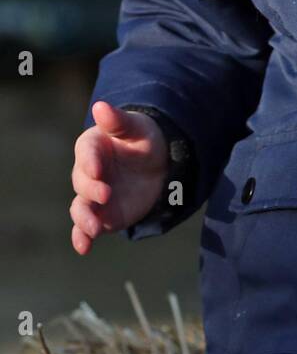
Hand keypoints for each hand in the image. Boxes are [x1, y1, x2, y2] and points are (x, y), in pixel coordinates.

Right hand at [69, 102, 168, 253]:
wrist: (159, 164)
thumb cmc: (143, 140)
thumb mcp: (137, 127)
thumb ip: (118, 121)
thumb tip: (100, 106)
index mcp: (91, 147)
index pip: (86, 153)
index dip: (90, 162)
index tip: (98, 169)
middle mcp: (87, 173)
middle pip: (82, 183)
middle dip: (91, 190)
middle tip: (106, 193)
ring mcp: (94, 196)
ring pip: (81, 208)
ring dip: (83, 218)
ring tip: (93, 226)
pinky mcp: (103, 215)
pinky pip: (87, 228)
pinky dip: (82, 237)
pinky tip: (83, 247)